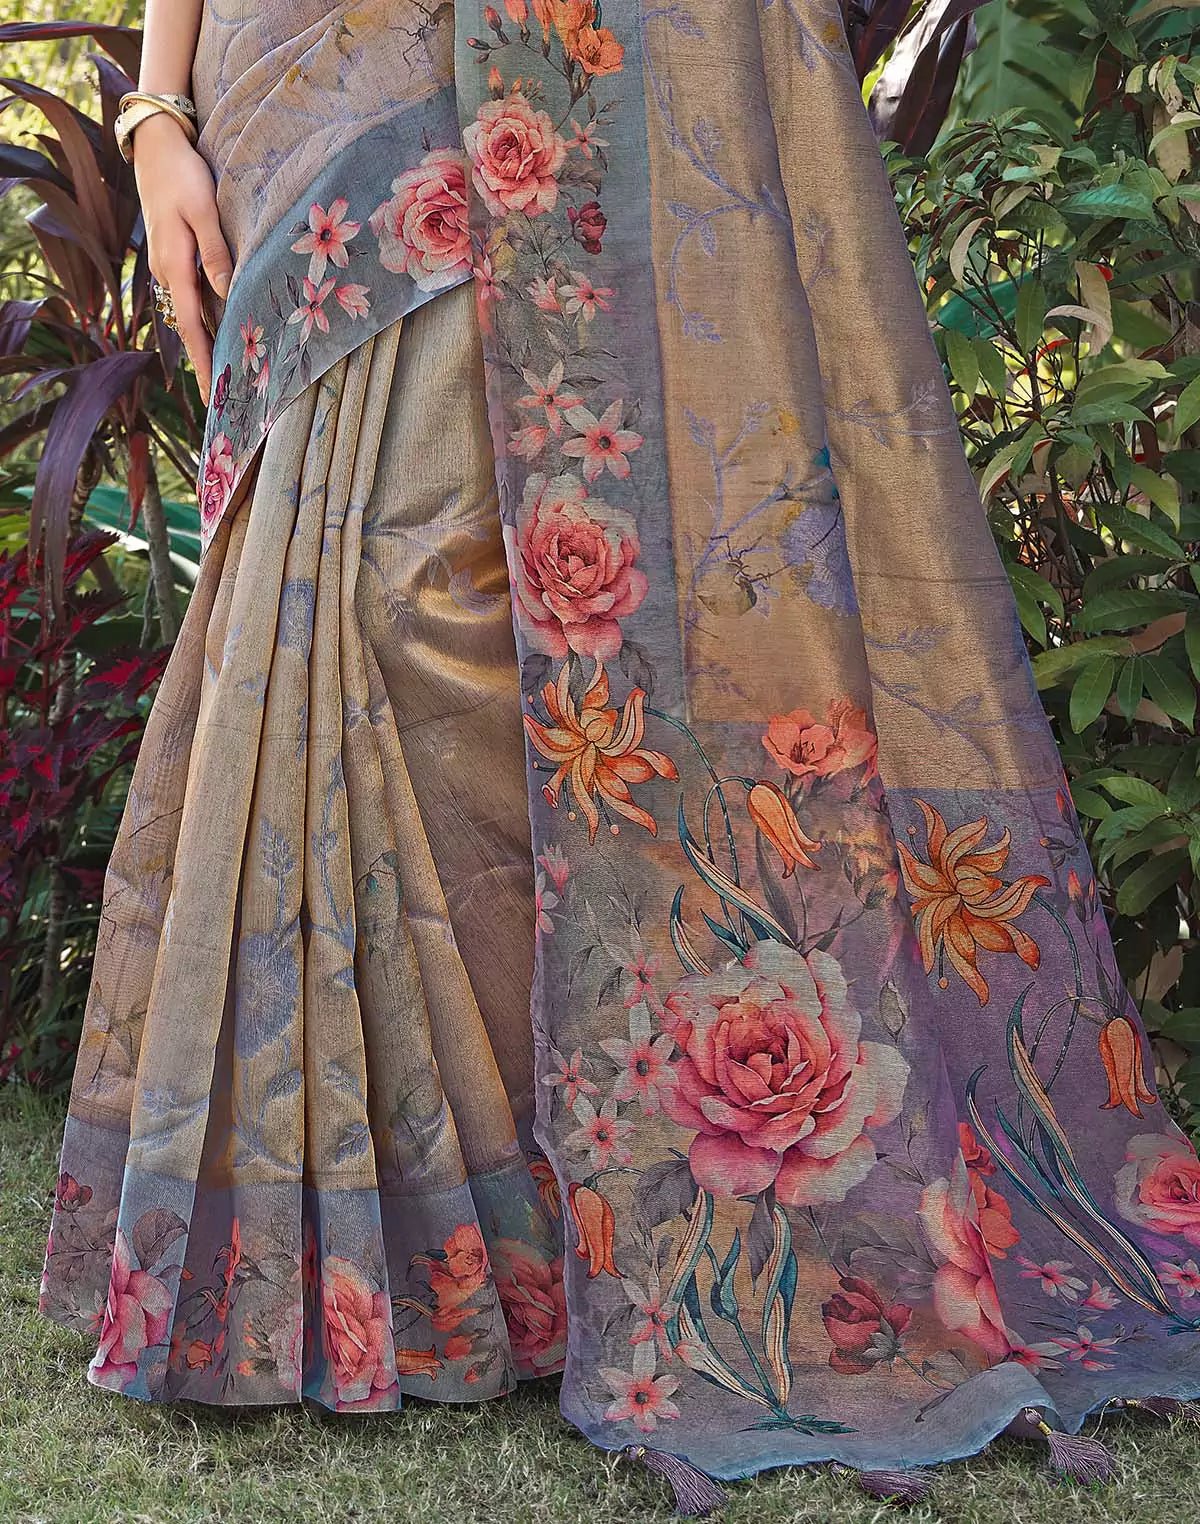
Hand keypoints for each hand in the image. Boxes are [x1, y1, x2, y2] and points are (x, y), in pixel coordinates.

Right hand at [134, 112, 232, 406]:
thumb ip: (216, 253)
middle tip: (219, 401)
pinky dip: (203, 319)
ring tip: (223, 376)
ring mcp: (169, 265)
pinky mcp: (174, 255)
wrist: (155, 144)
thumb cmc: (183, 174)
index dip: (204, 361)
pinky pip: (191, 296)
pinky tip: (218, 331)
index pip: (191, 327)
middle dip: (205, 364)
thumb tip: (227, 294)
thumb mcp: (203, 211)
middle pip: (190, 329)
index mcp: (174, 266)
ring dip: (206, 344)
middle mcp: (168, 272)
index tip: (212, 394)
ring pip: (191, 314)